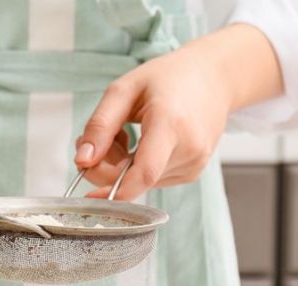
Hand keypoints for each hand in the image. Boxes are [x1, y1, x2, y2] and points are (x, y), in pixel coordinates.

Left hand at [75, 24, 281, 199]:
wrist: (214, 77)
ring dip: (124, 166)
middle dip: (109, 166)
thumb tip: (82, 161)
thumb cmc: (168, 78)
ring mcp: (194, 164)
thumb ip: (100, 126)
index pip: (145, 173)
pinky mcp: (193, 172)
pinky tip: (147, 142)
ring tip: (132, 132)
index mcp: (171, 123)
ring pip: (141, 182)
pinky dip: (139, 167)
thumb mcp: (124, 90)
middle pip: (135, 179)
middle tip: (107, 136)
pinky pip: (153, 180)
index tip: (91, 196)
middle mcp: (189, 149)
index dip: (115, 191)